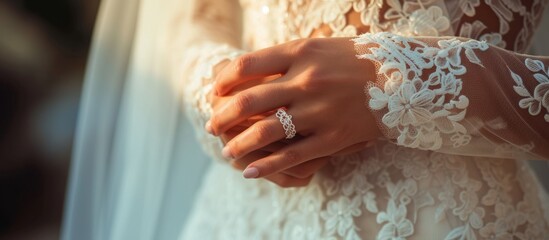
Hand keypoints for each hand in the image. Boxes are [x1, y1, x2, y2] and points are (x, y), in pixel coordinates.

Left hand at [207, 38, 381, 178]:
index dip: (224, 80)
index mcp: (301, 53)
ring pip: (265, 131)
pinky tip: (250, 171)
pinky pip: (292, 155)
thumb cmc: (355, 60)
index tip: (216, 91)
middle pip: (248, 100)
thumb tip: (247, 70)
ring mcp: (319, 111)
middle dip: (223, 116)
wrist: (403, 77)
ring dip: (239, 144)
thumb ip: (285, 57)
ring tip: (226, 151)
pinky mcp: (333, 137)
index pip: (247, 65)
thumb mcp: (319, 47)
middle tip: (212, 125)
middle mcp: (307, 81)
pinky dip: (266, 165)